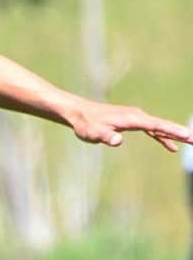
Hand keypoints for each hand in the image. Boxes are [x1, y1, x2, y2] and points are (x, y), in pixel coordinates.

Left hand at [68, 101, 192, 151]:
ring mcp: (135, 118)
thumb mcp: (94, 133)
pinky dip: (162, 137)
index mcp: (132, 119)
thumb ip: (106, 137)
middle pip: (163, 125)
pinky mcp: (131, 122)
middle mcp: (137, 116)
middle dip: (180, 133)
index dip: (173, 131)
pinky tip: (170, 146)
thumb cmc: (85, 124)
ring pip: (159, 127)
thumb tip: (117, 140)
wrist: (78, 113)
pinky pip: (152, 130)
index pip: (157, 126)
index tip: (188, 135)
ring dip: (174, 135)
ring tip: (191, 142)